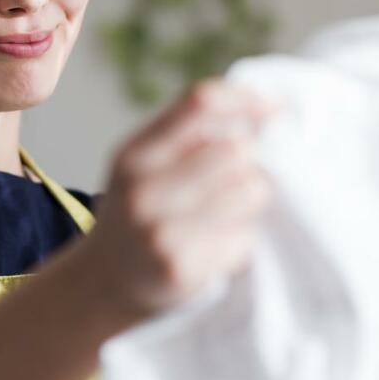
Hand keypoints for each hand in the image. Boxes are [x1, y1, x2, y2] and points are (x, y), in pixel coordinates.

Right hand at [78, 77, 277, 321]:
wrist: (102, 280)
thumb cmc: (136, 212)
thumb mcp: (141, 164)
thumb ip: (186, 136)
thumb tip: (261, 113)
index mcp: (135, 154)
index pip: (200, 103)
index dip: (247, 100)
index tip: (276, 111)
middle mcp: (143, 189)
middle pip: (235, 150)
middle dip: (249, 161)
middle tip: (236, 177)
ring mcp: (161, 231)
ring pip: (250, 190)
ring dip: (250, 198)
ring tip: (226, 210)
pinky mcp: (183, 268)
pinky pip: (244, 237)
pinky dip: (239, 238)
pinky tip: (212, 244)